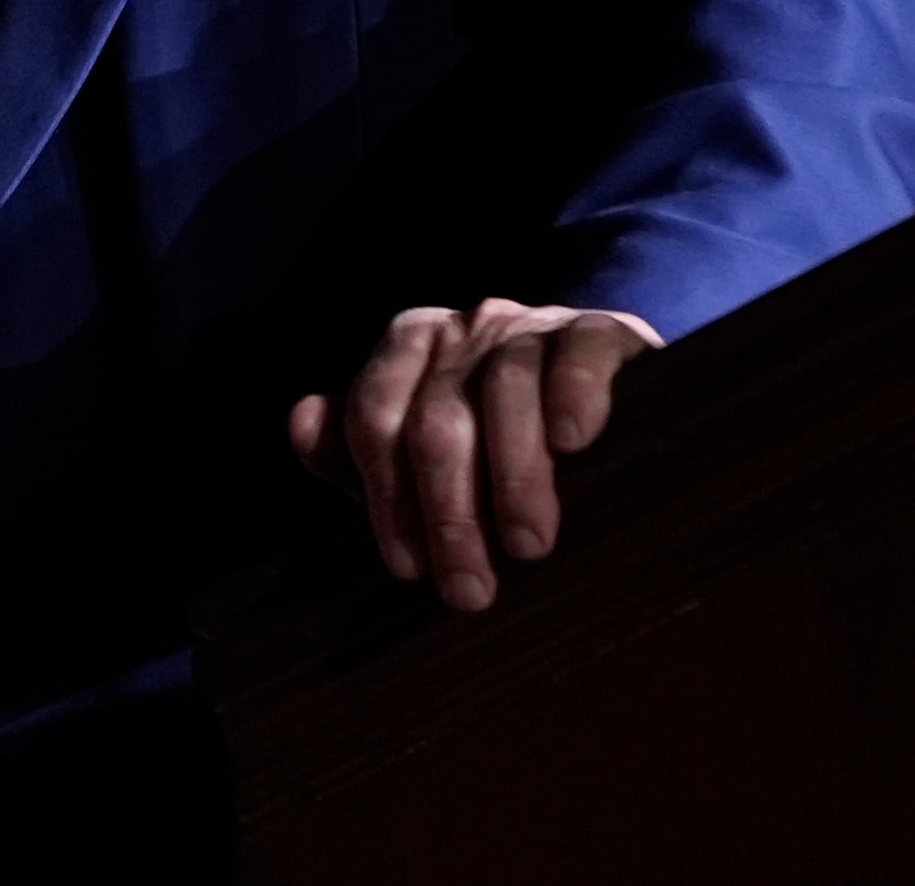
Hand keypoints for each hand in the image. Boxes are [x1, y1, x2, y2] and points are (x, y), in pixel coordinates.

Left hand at [287, 298, 660, 614]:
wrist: (613, 397)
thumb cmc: (504, 440)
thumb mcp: (428, 450)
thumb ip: (359, 447)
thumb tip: (300, 426)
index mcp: (408, 349)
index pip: (375, 419)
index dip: (386, 498)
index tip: (408, 571)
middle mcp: (464, 329)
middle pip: (437, 418)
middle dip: (448, 511)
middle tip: (470, 590)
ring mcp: (532, 325)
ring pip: (506, 389)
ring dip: (514, 475)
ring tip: (527, 546)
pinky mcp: (602, 330)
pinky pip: (579, 353)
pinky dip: (573, 394)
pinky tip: (573, 442)